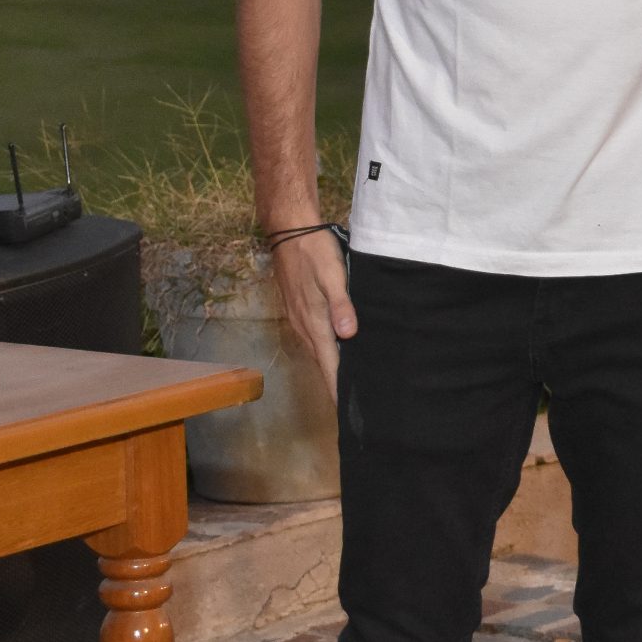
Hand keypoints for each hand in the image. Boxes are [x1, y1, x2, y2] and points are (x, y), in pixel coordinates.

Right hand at [269, 228, 353, 399]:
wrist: (288, 231)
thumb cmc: (315, 251)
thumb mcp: (333, 275)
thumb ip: (341, 305)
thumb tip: (348, 335)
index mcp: (314, 321)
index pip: (328, 364)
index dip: (336, 387)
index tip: (346, 410)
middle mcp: (304, 325)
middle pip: (322, 362)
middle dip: (335, 384)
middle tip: (353, 403)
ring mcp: (299, 318)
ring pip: (318, 351)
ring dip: (330, 367)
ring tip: (346, 383)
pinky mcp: (298, 309)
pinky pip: (314, 338)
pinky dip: (326, 350)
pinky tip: (337, 349)